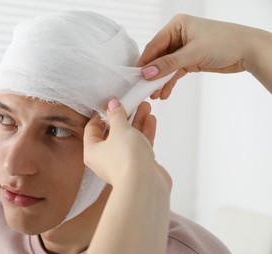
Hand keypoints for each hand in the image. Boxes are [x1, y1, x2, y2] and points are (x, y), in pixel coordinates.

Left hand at [83, 99, 170, 188]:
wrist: (145, 184)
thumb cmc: (126, 158)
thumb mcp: (119, 129)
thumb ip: (116, 115)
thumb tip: (112, 104)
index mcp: (92, 151)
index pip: (92, 129)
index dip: (101, 114)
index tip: (111, 102)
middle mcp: (105, 159)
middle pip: (112, 132)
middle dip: (124, 116)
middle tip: (132, 102)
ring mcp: (123, 163)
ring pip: (128, 138)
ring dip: (137, 122)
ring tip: (145, 106)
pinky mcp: (138, 167)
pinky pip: (140, 146)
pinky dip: (144, 133)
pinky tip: (151, 120)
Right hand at [139, 14, 255, 98]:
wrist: (249, 51)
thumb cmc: (224, 42)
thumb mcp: (192, 54)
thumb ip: (167, 64)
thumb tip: (147, 73)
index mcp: (176, 25)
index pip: (154, 45)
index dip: (145, 62)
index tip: (136, 77)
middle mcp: (178, 35)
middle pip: (159, 57)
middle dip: (152, 74)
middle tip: (144, 89)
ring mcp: (184, 48)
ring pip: (166, 67)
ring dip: (160, 81)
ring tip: (154, 95)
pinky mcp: (190, 59)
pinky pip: (175, 72)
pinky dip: (169, 82)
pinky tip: (164, 93)